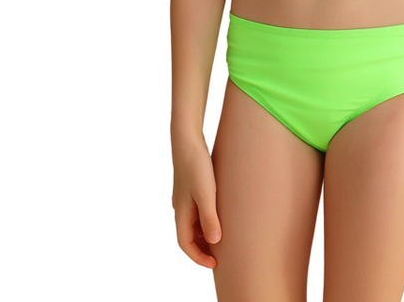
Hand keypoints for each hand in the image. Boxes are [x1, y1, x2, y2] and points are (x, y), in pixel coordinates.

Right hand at [173, 139, 221, 268]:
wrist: (188, 139)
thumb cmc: (196, 165)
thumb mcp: (206, 193)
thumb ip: (209, 218)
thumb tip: (215, 241)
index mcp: (181, 212)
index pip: (185, 244)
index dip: (198, 257)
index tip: (215, 264)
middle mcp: (180, 207)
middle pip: (188, 236)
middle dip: (202, 248)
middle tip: (220, 255)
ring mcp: (184, 197)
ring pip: (192, 223)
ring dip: (204, 234)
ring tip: (222, 238)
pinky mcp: (190, 187)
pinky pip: (196, 211)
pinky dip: (205, 219)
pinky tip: (218, 214)